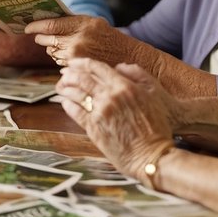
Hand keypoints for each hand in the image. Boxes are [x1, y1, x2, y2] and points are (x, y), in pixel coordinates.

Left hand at [28, 15, 131, 65]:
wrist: (127, 57)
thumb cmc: (109, 38)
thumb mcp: (92, 23)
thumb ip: (71, 22)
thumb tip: (46, 22)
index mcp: (82, 23)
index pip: (50, 25)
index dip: (35, 26)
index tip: (27, 27)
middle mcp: (78, 40)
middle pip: (48, 40)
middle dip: (41, 38)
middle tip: (38, 36)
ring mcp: (77, 56)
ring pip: (52, 52)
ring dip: (52, 49)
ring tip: (63, 46)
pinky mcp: (77, 68)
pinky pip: (60, 63)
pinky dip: (61, 59)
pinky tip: (71, 57)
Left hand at [56, 58, 177, 179]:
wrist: (151, 154)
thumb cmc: (156, 125)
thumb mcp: (153, 93)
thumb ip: (136, 75)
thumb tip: (118, 67)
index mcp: (124, 86)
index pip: (97, 67)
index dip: (82, 62)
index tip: (74, 62)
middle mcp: (110, 96)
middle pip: (82, 78)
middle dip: (70, 74)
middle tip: (64, 73)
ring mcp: (100, 112)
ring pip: (76, 94)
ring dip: (65, 88)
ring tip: (61, 86)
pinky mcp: (93, 128)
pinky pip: (75, 111)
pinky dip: (67, 104)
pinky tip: (65, 101)